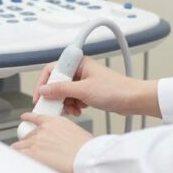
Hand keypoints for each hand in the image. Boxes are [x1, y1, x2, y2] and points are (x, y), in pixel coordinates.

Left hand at [11, 113, 93, 172]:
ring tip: (22, 155)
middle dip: (29, 141)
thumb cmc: (86, 148)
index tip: (25, 118)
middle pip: (28, 134)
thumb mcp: (76, 132)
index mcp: (55, 121)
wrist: (86, 157)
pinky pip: (18, 153)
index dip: (28, 118)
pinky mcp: (33, 152)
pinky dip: (17, 156)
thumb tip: (64, 140)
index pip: (36, 117)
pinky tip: (15, 157)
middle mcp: (44, 129)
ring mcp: (37, 140)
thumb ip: (65, 133)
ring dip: (21, 150)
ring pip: (20, 144)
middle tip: (31, 148)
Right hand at [32, 56, 160, 117]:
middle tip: (55, 107)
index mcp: (79, 63)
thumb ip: (61, 90)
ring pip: (65, 92)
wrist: (133, 100)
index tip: (40, 96)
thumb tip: (44, 90)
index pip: (53, 69)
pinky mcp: (89, 91)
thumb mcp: (84, 90)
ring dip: (66, 103)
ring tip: (73, 109)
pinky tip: (79, 110)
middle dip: (57, 97)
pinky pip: (74, 98)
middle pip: (58, 83)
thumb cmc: (115, 89)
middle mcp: (81, 70)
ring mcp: (85, 81)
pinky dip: (74, 105)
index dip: (44, 83)